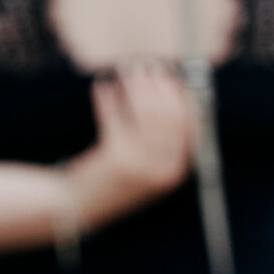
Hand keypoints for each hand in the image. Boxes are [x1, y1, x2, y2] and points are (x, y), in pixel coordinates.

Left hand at [62, 64, 195, 235]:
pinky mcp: (118, 161)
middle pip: (170, 113)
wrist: (82, 208)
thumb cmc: (113, 179)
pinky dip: (108, 98)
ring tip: (123, 71)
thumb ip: (159, 135)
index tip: (167, 74)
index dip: (180, 93)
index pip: (191, 122)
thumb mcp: (145, 163)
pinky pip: (116, 116)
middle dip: (157, 84)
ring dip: (134, 85)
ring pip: (145, 111)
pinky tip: (102, 88)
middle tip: (143, 65)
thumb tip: (167, 86)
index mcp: (177, 170)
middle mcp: (164, 170)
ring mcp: (142, 167)